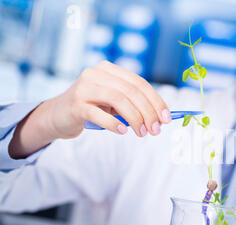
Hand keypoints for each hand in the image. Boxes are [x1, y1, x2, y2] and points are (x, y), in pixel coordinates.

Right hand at [45, 60, 171, 138]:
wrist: (58, 116)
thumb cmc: (92, 109)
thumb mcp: (115, 103)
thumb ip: (134, 104)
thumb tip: (161, 117)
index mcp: (109, 70)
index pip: (139, 83)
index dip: (156, 101)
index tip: (167, 118)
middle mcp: (96, 74)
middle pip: (131, 91)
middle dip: (148, 112)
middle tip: (155, 130)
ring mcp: (84, 87)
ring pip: (118, 99)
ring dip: (135, 118)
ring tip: (142, 133)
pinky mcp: (75, 104)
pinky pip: (99, 114)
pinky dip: (114, 123)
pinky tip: (122, 131)